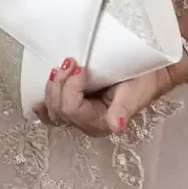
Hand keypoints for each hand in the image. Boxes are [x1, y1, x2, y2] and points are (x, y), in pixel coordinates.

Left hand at [34, 58, 180, 137]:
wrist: (151, 73)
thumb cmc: (143, 81)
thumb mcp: (135, 93)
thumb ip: (123, 109)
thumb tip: (116, 126)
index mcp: (101, 123)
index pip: (72, 109)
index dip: (70, 87)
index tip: (81, 66)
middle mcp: (87, 123)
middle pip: (58, 111)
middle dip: (58, 86)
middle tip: (70, 62)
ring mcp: (80, 115)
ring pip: (53, 111)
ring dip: (52, 88)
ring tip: (59, 69)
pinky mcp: (76, 105)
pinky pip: (54, 111)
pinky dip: (44, 104)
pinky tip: (36, 101)